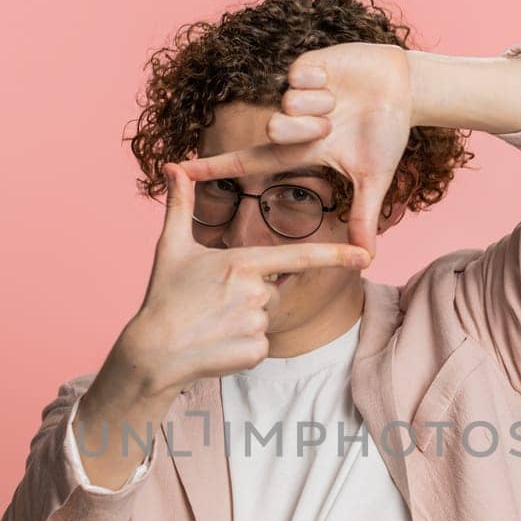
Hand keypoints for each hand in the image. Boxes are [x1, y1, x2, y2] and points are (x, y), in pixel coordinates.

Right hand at [105, 160, 371, 398]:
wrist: (153, 353)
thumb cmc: (163, 297)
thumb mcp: (171, 248)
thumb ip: (180, 206)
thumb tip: (172, 168)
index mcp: (242, 263)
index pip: (299, 257)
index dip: (336, 255)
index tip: (367, 255)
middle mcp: (255, 292)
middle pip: (269, 290)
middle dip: (247, 297)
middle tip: (211, 304)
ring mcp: (256, 324)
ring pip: (264, 319)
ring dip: (242, 322)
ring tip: (211, 324)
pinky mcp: (255, 352)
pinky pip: (259, 345)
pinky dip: (241, 347)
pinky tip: (217, 345)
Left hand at [176, 43, 412, 255]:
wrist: (404, 90)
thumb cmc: (387, 134)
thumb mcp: (373, 179)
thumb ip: (363, 217)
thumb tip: (366, 259)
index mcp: (298, 150)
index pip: (246, 161)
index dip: (211, 168)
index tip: (174, 172)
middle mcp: (289, 122)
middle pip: (273, 130)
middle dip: (305, 131)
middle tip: (334, 126)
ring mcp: (294, 93)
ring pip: (288, 103)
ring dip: (321, 105)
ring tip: (340, 102)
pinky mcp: (302, 64)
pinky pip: (298, 75)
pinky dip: (322, 80)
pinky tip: (336, 79)